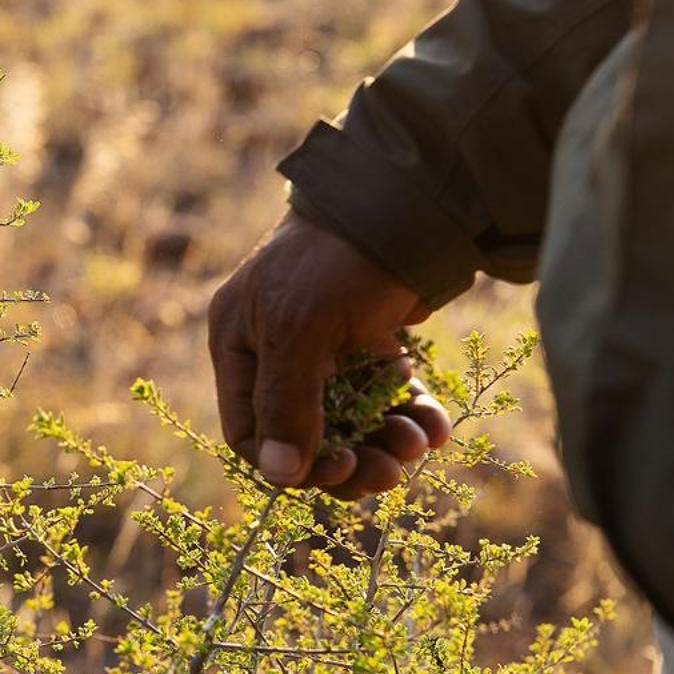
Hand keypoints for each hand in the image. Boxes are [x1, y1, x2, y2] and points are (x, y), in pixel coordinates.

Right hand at [207, 211, 452, 496]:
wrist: (401, 198)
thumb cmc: (333, 259)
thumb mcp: (300, 330)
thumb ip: (285, 402)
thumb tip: (279, 474)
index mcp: (239, 345)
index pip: (249, 430)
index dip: (289, 462)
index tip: (336, 472)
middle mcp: (276, 353)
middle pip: (304, 434)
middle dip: (348, 458)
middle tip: (387, 473)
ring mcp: (326, 350)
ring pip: (351, 422)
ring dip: (384, 441)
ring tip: (416, 442)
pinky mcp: (371, 344)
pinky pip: (386, 398)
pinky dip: (409, 416)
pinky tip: (434, 427)